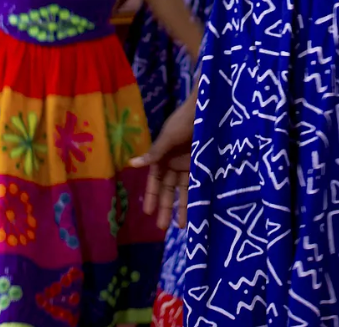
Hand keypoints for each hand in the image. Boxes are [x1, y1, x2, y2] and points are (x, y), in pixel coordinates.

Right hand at [131, 94, 193, 228]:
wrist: (207, 109)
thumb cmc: (184, 120)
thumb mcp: (168, 137)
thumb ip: (154, 153)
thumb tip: (132, 164)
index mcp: (162, 156)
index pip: (155, 181)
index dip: (152, 196)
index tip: (148, 212)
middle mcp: (174, 163)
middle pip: (168, 189)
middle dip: (165, 207)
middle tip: (162, 228)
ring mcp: (188, 164)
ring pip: (183, 190)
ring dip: (182, 207)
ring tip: (181, 226)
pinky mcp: (202, 165)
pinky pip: (198, 184)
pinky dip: (196, 197)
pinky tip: (197, 211)